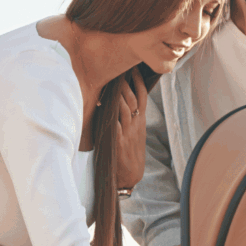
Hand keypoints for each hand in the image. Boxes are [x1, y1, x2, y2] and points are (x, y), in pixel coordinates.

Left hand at [115, 67, 147, 190]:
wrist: (130, 177)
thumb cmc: (130, 156)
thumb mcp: (135, 136)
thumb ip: (130, 120)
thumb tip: (121, 104)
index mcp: (140, 123)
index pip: (142, 97)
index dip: (138, 82)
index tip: (134, 69)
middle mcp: (135, 125)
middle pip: (132, 98)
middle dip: (125, 83)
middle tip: (118, 68)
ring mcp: (127, 132)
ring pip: (124, 107)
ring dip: (117, 93)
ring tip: (111, 80)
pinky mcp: (117, 141)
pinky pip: (115, 123)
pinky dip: (110, 112)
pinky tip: (104, 103)